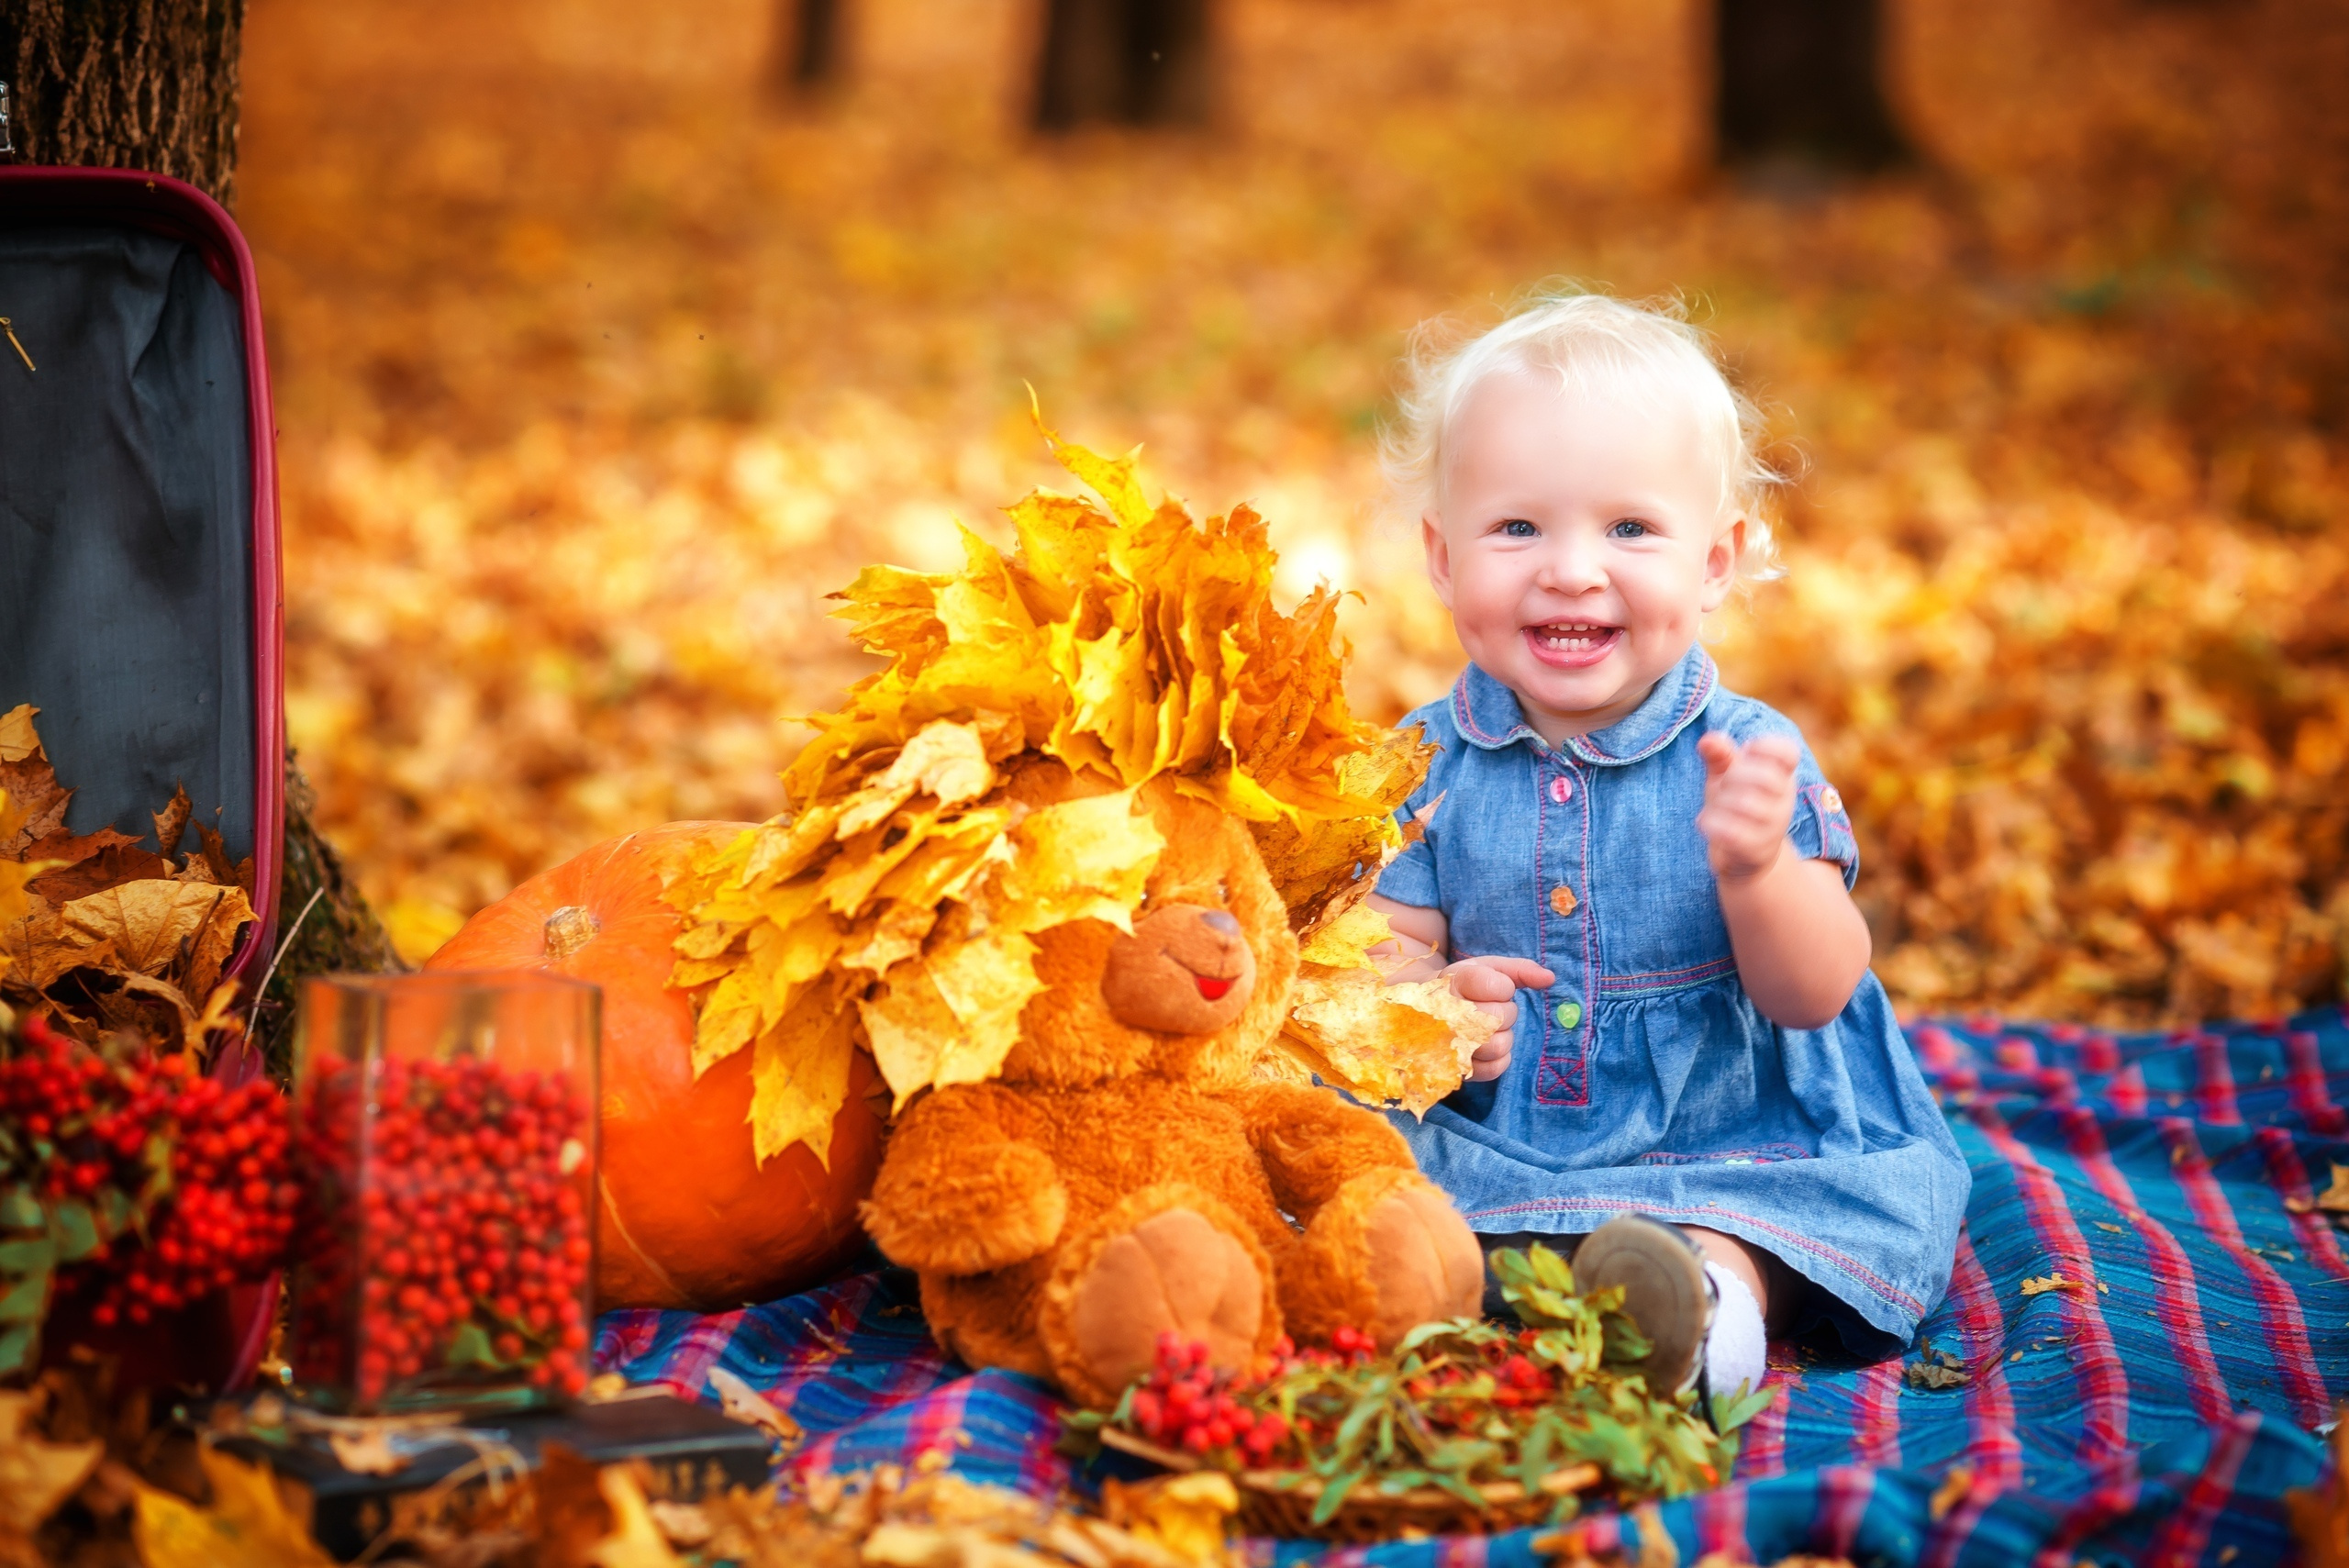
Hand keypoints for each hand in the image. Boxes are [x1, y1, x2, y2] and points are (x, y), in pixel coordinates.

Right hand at [1442, 956, 1556, 1080]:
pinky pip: (1493, 1069)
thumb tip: (1549, 979)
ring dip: (1502, 1036)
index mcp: (1453, 983)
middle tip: (1489, 1007)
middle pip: (1499, 1017)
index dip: (1503, 987)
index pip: (1495, 986)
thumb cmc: (1465, 985)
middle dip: (1504, 1012)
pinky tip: (1488, 1043)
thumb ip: (1520, 970)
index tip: (1492, 986)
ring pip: (1497, 1045)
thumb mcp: (1488, 967)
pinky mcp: (1457, 1068)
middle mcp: (1446, 1015)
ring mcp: (1448, 1045)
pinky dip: (1499, 1057)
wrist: (1427, 1008)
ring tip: (1487, 1027)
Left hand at [1696, 732, 1798, 883]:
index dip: (1765, 746)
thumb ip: (1720, 755)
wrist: (1744, 858)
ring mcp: (1773, 827)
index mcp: (1782, 776)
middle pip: (1764, 776)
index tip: (1746, 752)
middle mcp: (1784, 801)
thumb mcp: (1727, 777)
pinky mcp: (1756, 850)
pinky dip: (1712, 824)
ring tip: (1714, 808)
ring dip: (1720, 803)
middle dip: (1734, 777)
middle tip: (1725, 786)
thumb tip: (1707, 740)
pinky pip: (1733, 832)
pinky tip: (1705, 822)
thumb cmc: (1736, 807)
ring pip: (1745, 804)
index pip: (1788, 753)